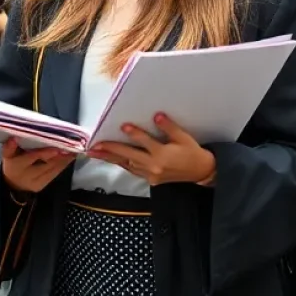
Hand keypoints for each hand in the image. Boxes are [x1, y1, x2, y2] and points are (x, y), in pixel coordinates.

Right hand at [0, 139, 73, 193]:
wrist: (12, 183)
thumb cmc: (13, 162)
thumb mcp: (8, 154)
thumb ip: (9, 147)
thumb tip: (13, 138)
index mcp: (16, 166)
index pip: (30, 158)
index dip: (43, 153)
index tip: (55, 147)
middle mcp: (26, 176)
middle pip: (45, 164)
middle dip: (58, 155)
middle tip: (69, 145)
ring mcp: (35, 182)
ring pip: (52, 169)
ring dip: (64, 159)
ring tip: (74, 148)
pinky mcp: (42, 185)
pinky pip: (54, 174)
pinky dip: (63, 164)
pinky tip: (71, 156)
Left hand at [90, 114, 214, 185]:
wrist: (200, 171)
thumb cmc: (192, 152)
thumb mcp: (183, 137)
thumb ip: (169, 127)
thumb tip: (157, 116)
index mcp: (163, 155)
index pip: (145, 142)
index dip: (135, 134)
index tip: (123, 126)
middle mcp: (154, 166)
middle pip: (129, 156)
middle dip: (111, 150)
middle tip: (95, 146)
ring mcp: (151, 175)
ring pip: (127, 165)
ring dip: (111, 158)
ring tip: (96, 153)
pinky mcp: (151, 180)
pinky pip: (132, 171)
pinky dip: (122, 164)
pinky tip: (113, 159)